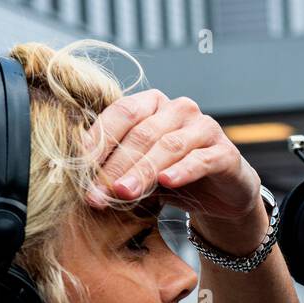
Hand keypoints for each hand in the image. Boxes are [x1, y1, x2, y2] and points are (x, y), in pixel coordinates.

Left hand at [82, 90, 265, 251]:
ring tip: (124, 193)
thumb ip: (118, 168)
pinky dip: (182, 171)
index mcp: (153, 104)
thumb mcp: (140, 172)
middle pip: (142, 133)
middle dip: (116, 165)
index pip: (122, 113)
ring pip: (168, 146)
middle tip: (97, 193)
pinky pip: (200, 160)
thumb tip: (81, 180)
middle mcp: (179, 109)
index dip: (99, 140)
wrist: (221, 197)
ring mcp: (204, 128)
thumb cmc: (174, 179)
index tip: (79, 168)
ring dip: (142, 171)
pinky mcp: (225, 153)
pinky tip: (167, 182)